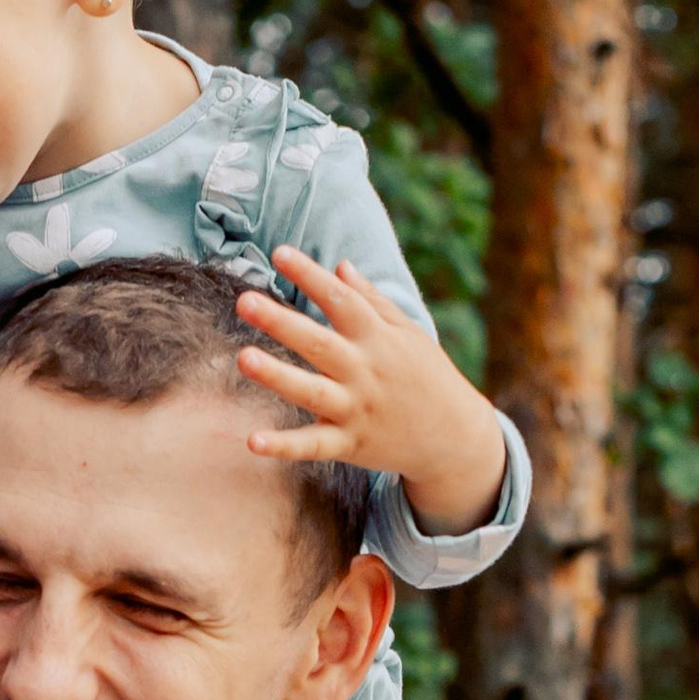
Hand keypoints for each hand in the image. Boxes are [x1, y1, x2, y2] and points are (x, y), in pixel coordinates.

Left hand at [234, 246, 508, 539]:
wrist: (454, 436)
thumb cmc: (427, 376)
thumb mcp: (407, 333)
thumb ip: (371, 301)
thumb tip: (339, 266)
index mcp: (377, 338)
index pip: (340, 300)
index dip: (310, 276)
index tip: (279, 253)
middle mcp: (364, 371)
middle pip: (318, 342)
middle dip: (280, 322)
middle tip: (244, 301)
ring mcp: (356, 409)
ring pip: (311, 391)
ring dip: (277, 376)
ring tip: (243, 358)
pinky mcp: (350, 445)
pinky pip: (312, 445)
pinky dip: (283, 446)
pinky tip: (252, 441)